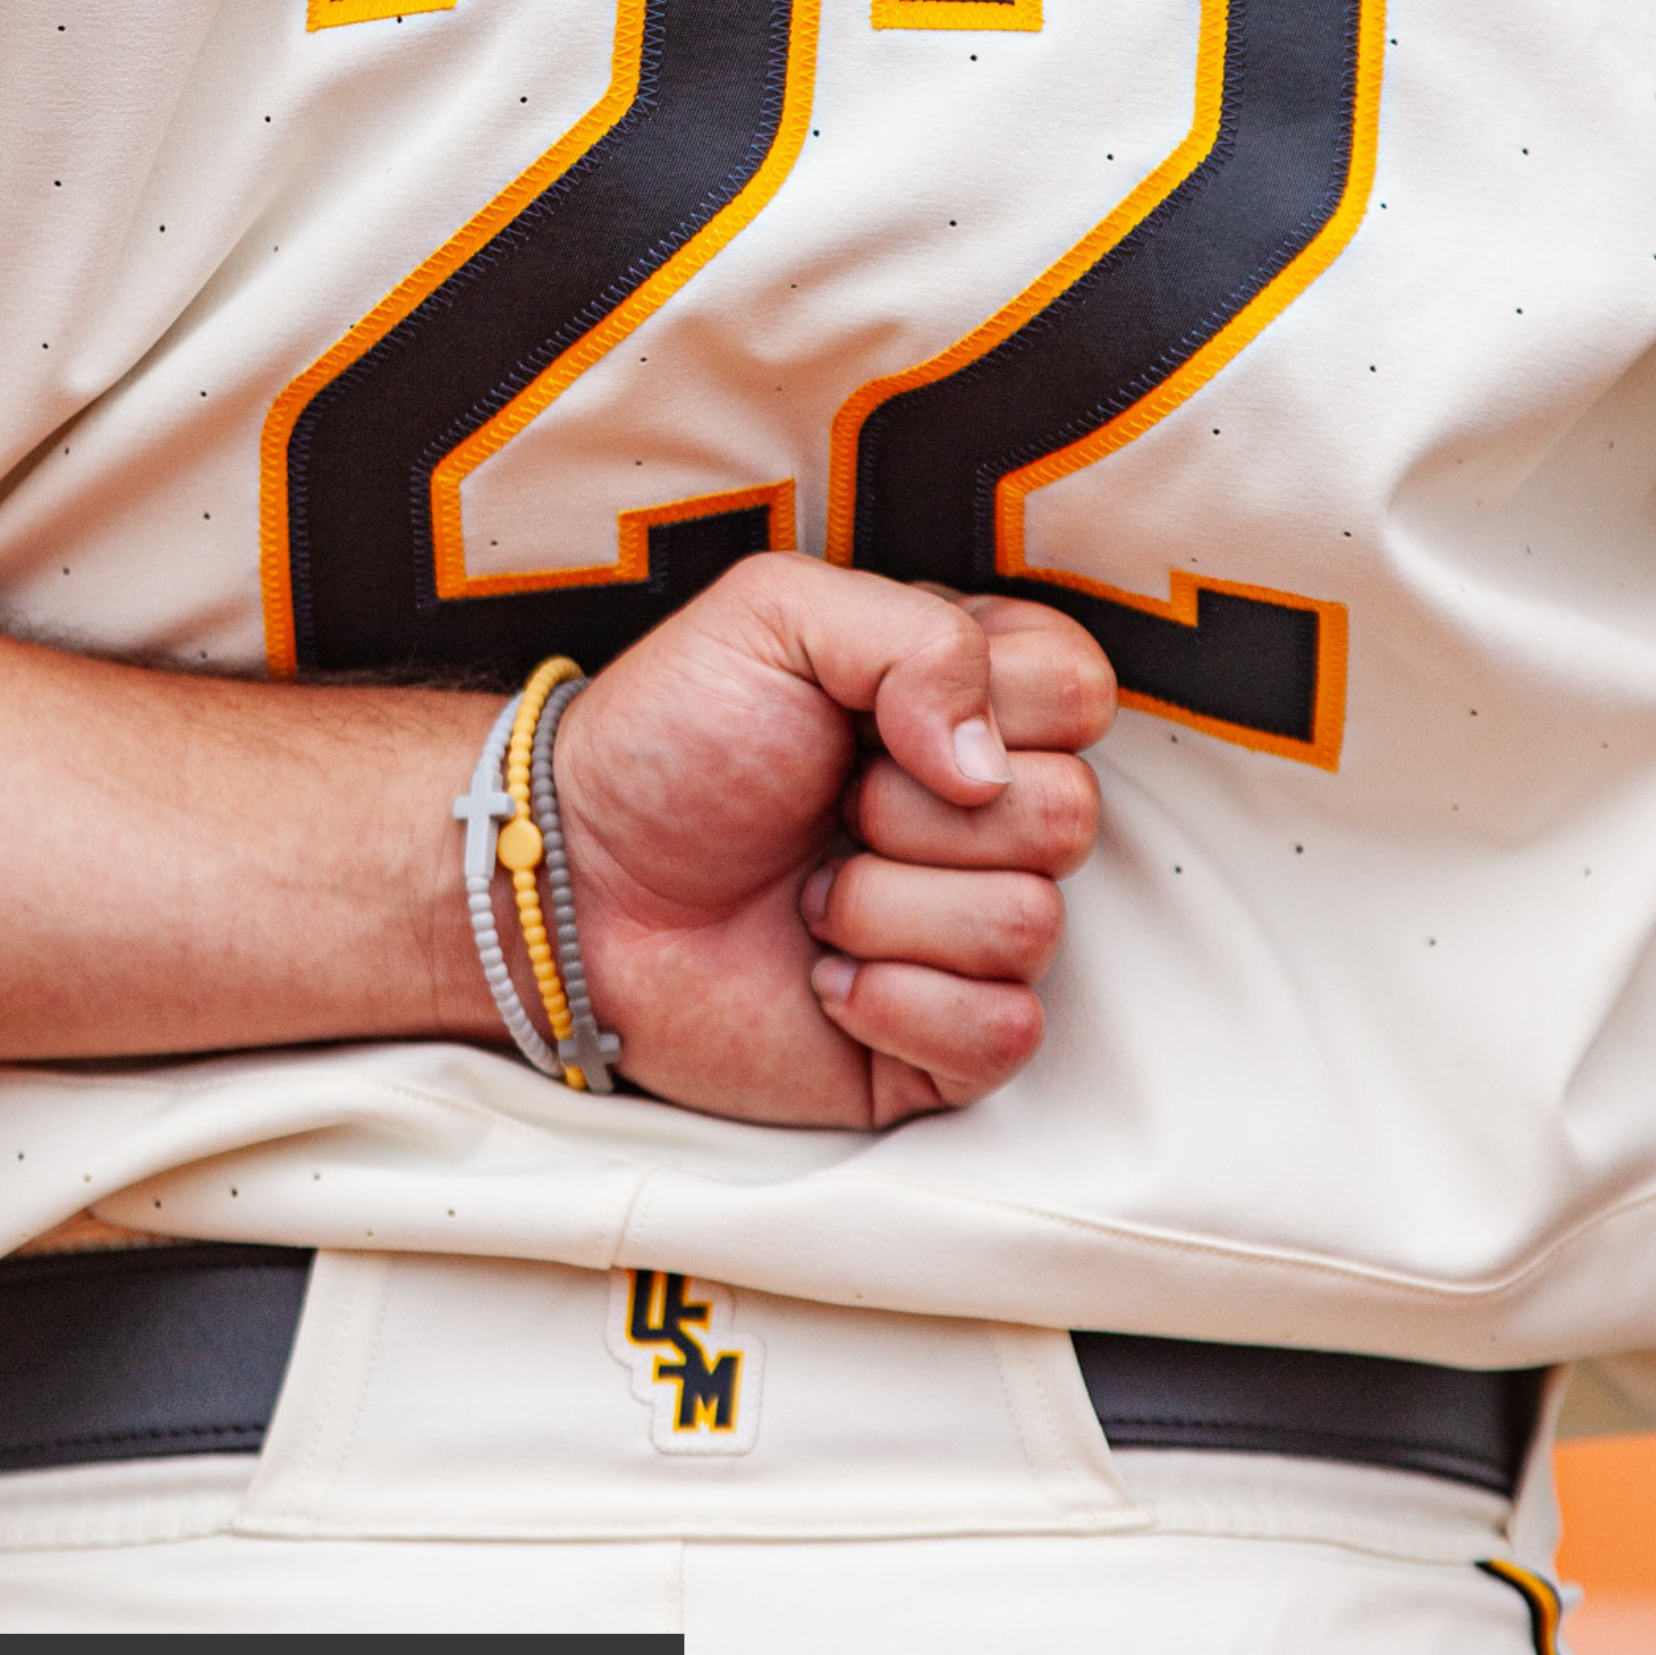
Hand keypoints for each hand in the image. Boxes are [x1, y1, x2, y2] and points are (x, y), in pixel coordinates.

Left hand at [555, 553, 1113, 1128]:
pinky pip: (1002, 1033)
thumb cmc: (667, 743)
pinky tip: (822, 979)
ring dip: (883, 909)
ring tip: (804, 897)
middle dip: (914, 814)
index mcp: (967, 704)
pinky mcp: (941, 1040)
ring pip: (1031, 926)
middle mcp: (984, 818)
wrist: (575, 883)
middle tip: (826, 809)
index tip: (872, 722)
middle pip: (1068, 815)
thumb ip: (915, 635)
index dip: (984, 708)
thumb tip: (987, 764)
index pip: (1080, 693)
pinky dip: (896, 1005)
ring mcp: (968, 932)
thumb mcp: (774, 614)